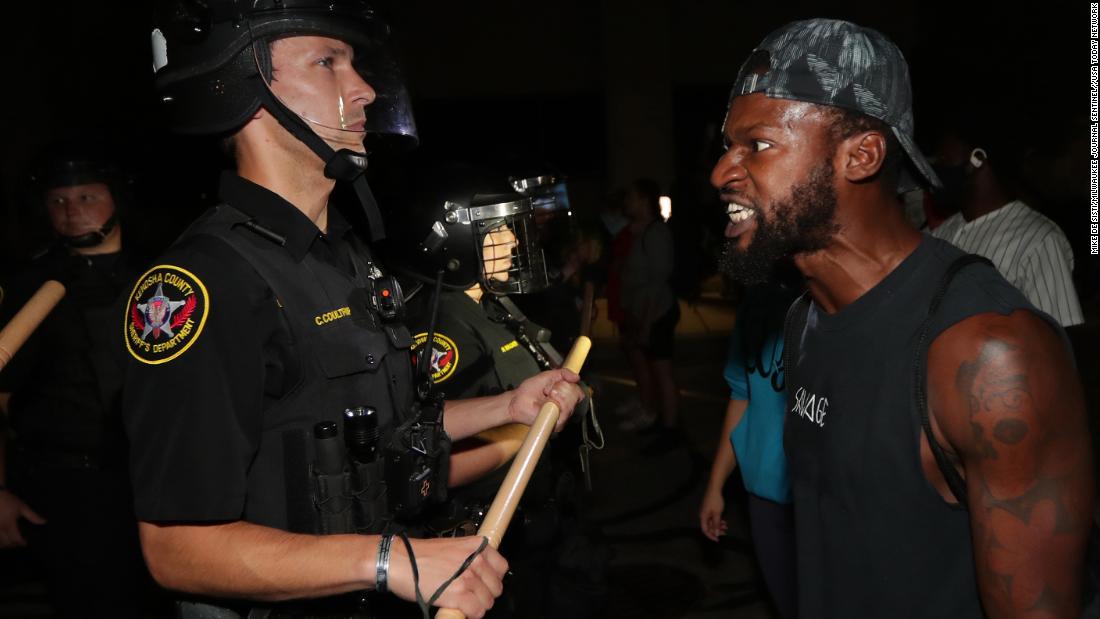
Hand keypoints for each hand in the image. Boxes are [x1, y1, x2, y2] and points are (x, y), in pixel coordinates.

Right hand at [0, 490, 44, 547]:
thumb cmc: (8, 500)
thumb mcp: (22, 506)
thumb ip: (33, 516)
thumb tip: (44, 522)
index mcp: (8, 524)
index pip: (15, 538)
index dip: (21, 543)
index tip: (25, 543)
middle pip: (6, 543)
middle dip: (13, 545)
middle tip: (18, 544)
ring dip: (4, 545)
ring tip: (10, 542)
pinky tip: (2, 540)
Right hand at [387, 536, 507, 618]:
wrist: (399, 562)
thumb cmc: (420, 555)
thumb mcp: (452, 547)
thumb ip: (469, 557)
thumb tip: (479, 573)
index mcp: (476, 546)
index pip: (502, 567)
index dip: (492, 578)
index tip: (484, 583)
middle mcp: (476, 560)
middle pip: (497, 587)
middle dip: (485, 594)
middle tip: (471, 595)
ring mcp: (469, 578)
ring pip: (488, 601)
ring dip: (477, 606)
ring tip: (463, 602)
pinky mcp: (460, 595)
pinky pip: (477, 611)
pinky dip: (470, 614)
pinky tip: (459, 609)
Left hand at [508, 369, 583, 431]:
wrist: (517, 401)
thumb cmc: (528, 391)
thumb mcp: (547, 376)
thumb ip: (563, 373)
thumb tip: (577, 377)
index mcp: (564, 397)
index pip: (579, 392)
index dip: (570, 386)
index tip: (557, 385)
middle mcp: (565, 408)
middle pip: (577, 397)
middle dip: (563, 390)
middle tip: (551, 391)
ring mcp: (561, 417)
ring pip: (571, 405)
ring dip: (559, 396)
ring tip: (548, 396)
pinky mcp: (556, 424)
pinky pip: (565, 414)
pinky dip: (556, 405)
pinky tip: (548, 404)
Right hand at [698, 488, 726, 541]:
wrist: (714, 489)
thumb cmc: (715, 501)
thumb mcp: (717, 514)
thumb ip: (716, 524)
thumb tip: (716, 533)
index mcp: (703, 517)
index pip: (705, 530)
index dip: (711, 536)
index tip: (717, 539)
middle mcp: (703, 515)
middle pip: (709, 527)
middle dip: (716, 530)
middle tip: (724, 532)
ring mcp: (706, 512)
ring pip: (711, 522)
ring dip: (718, 526)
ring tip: (725, 526)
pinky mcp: (709, 509)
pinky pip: (713, 518)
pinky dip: (718, 521)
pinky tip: (723, 522)